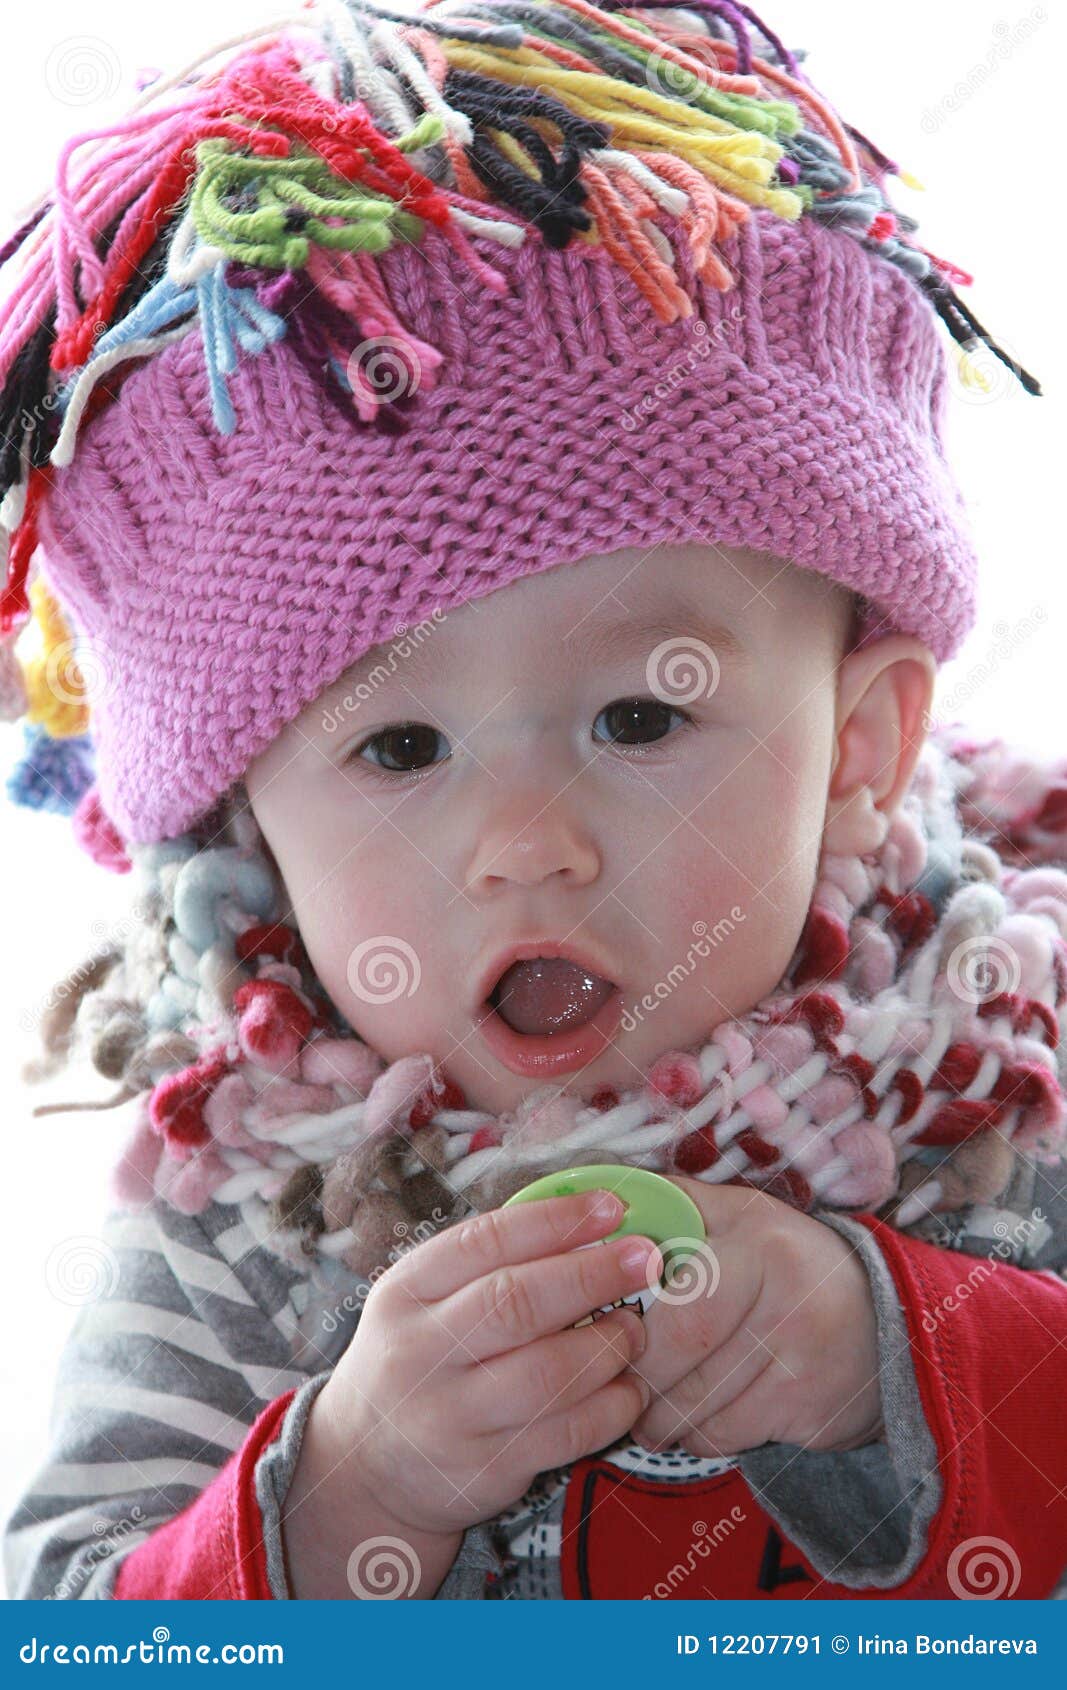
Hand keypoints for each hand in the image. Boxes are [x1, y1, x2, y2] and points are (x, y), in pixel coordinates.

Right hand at [317, 1188, 659, 1538]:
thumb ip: (489, 1263)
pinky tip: (627, 1386)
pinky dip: (610, 1406)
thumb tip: (589, 1223)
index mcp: (405, 1291)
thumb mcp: (424, 1299)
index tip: (610, 1207)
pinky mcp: (486, 1470)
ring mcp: (451, 1417)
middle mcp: (421, 1352)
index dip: (555, 1221)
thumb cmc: (418, 1358)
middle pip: (517, 1304)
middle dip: (592, 1275)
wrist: (366, 1463)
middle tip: (644, 1258)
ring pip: (549, 1373)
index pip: (485, 1242)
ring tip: (634, 1327)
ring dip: (608, 1345)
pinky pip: (565, 1434)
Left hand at [626, 1176, 883, 1456]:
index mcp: (759, 1242)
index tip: (605, 1339)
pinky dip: (698, 1436)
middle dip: (640, 1380)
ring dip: (661, 1418)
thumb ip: (677, 1205)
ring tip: (648, 1412)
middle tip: (618, 1386)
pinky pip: (727, 1435)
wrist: (888, 1319)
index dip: (634, 1331)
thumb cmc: (790, 1263)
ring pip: (700, 1406)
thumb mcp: (743, 1216)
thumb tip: (604, 1200)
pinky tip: (693, 1424)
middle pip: (684, 1355)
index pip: (679, 1301)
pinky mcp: (811, 1409)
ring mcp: (803, 1359)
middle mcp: (786, 1298)